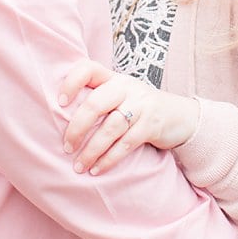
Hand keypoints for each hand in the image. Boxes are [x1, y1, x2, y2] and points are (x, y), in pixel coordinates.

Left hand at [59, 59, 199, 175]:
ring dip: (92, 150)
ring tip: (78, 166)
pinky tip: (97, 169)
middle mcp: (127, 87)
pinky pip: (126, 144)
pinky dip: (109, 159)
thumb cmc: (138, 108)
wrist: (180, 116)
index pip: (88, 69)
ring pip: (110, 128)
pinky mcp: (152, 125)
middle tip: (67, 147)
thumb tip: (57, 119)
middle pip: (96, 103)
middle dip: (77, 128)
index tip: (60, 103)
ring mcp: (142, 105)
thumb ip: (97, 99)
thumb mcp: (121, 96)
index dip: (71, 83)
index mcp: (114, 79)